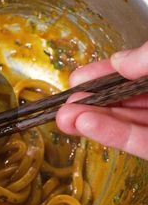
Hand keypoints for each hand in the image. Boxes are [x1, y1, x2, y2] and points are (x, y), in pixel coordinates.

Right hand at [56, 41, 147, 157]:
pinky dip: (112, 135)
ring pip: (127, 123)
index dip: (104, 75)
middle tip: (66, 103)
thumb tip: (118, 61)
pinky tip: (85, 125)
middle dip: (92, 102)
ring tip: (64, 117)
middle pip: (124, 101)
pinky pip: (139, 143)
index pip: (130, 75)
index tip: (78, 78)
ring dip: (94, 120)